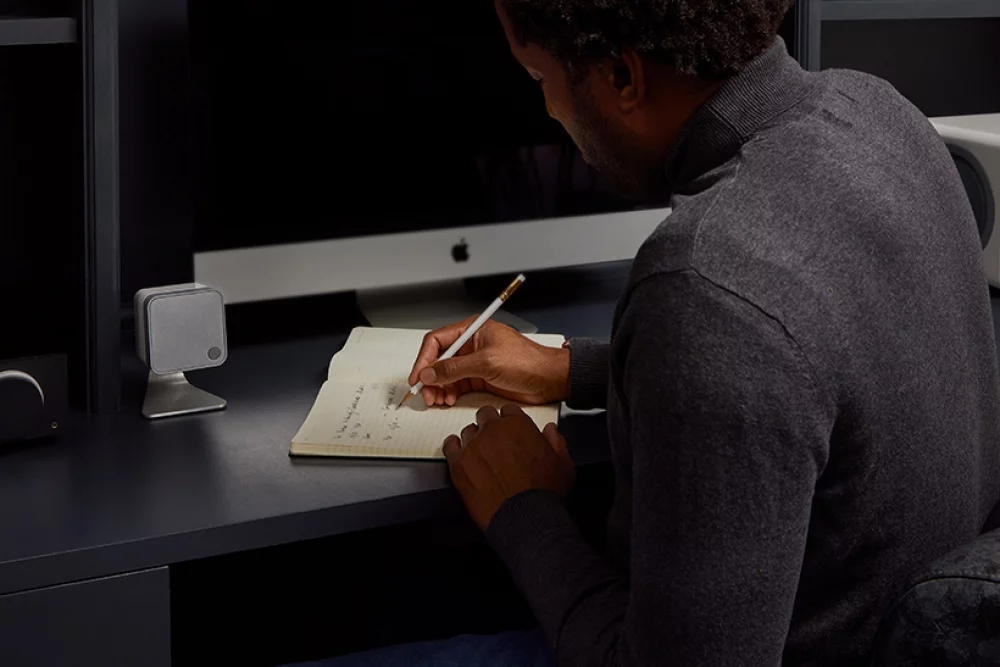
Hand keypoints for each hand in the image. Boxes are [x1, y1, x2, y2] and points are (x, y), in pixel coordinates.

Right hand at [408, 319, 569, 406]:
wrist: (548, 380)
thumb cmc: (527, 362)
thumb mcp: (486, 363)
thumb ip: (455, 368)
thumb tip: (430, 373)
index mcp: (472, 330)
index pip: (437, 341)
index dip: (424, 359)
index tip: (418, 377)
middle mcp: (471, 345)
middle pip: (439, 359)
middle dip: (430, 377)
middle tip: (426, 393)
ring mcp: (474, 362)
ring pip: (446, 375)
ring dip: (438, 388)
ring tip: (438, 400)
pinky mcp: (480, 378)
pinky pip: (456, 385)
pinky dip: (449, 393)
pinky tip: (448, 400)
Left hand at [443, 404, 574, 531]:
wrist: (525, 519)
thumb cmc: (543, 494)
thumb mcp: (563, 464)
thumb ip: (556, 442)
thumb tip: (550, 431)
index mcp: (518, 425)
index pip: (508, 410)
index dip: (510, 421)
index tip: (511, 430)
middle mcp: (493, 431)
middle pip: (485, 416)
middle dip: (491, 425)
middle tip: (496, 441)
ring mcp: (473, 447)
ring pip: (468, 431)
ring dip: (475, 439)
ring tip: (481, 454)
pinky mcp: (458, 465)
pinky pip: (450, 446)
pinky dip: (454, 448)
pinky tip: (459, 452)